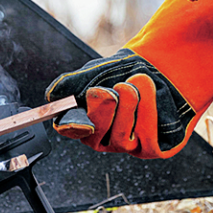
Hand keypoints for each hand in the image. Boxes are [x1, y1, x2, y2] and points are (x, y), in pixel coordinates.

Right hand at [45, 49, 193, 157]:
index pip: (70, 129)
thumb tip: (53, 95)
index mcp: (84, 120)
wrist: (159, 65)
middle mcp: (103, 137)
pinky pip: (147, 139)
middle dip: (104, 110)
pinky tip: (150, 91)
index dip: (73, 124)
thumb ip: (73, 83)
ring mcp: (126, 145)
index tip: (81, 117)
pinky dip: (147, 111)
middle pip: (95, 135)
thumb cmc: (125, 72)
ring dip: (128, 106)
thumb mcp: (96, 72)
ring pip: (120, 137)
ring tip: (135, 83)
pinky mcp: (151, 147)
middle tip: (112, 90)